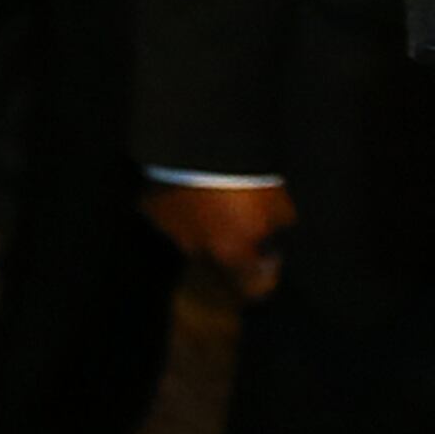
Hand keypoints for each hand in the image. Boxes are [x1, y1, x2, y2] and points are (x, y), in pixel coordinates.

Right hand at [146, 179, 295, 299]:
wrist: (206, 146)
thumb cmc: (250, 182)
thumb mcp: (283, 211)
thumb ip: (275, 235)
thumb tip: (269, 243)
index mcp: (231, 256)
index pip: (252, 287)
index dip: (265, 274)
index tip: (270, 254)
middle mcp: (197, 251)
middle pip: (217, 261)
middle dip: (229, 246)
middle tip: (240, 221)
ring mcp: (170, 230)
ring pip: (189, 237)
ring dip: (202, 225)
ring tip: (211, 199)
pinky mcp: (151, 208)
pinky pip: (168, 214)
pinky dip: (179, 206)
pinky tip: (188, 188)